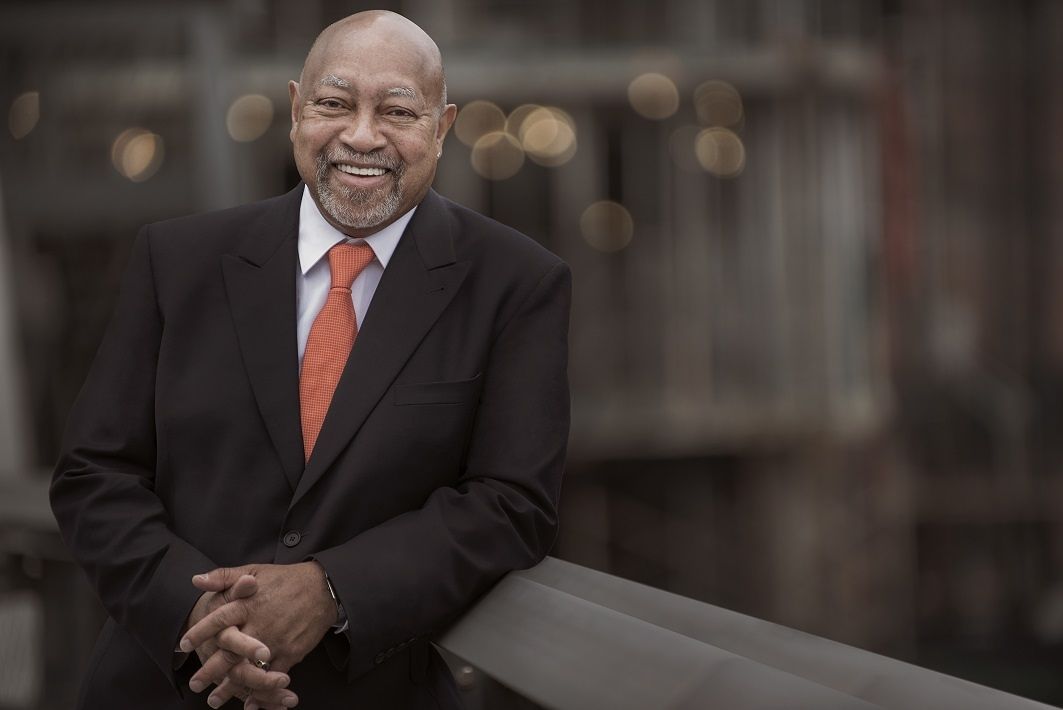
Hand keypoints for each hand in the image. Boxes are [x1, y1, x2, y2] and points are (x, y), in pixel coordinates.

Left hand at [182, 562, 337, 707]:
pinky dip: (261, 692)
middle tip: (195, 684)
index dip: (199, 633)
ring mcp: (275, 641)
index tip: (183, 645)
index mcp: (247, 604)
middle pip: (229, 652)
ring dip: (231, 687)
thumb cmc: (286, 579)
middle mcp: (259, 624)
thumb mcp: (254, 570)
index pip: (217, 621)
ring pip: (249, 669)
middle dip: (210, 670)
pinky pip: (273, 677)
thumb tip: (196, 580)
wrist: (323, 587)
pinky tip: (250, 702)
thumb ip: (224, 576)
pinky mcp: (291, 652)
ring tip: (215, 700)